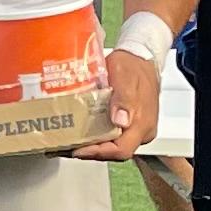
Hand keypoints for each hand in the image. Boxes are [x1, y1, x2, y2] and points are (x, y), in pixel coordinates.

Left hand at [72, 47, 157, 161]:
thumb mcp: (126, 77)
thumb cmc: (133, 66)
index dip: (98, 153)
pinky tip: (80, 133)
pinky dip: (96, 137)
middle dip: (90, 151)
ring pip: (112, 145)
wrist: (141, 58)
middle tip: (66, 146)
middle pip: (114, 151)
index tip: (78, 150)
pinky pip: (112, 136)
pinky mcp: (129, 124)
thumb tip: (120, 121)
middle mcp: (142, 131)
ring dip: (91, 146)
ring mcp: (136, 129)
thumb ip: (124, 99)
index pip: (121, 150)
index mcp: (143, 124)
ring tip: (69, 142)